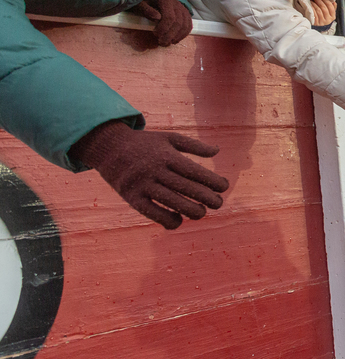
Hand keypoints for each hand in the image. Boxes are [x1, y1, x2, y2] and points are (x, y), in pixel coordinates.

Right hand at [69, 120, 228, 229]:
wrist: (107, 147)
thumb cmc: (144, 144)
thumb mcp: (168, 138)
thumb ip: (193, 145)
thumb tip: (217, 151)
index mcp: (165, 155)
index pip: (193, 171)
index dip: (212, 181)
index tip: (224, 186)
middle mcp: (154, 170)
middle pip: (186, 187)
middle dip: (207, 198)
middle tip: (219, 204)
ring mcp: (141, 185)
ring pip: (171, 202)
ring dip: (192, 211)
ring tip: (202, 212)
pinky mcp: (131, 198)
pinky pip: (152, 213)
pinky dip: (168, 220)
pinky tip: (179, 220)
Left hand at [135, 0, 192, 45]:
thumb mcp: (140, 3)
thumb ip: (146, 10)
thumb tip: (157, 18)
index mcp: (165, 0)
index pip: (169, 17)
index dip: (164, 28)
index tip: (155, 34)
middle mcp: (177, 3)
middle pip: (178, 23)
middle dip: (170, 35)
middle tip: (162, 42)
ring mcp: (183, 8)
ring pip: (185, 25)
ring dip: (178, 36)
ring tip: (169, 42)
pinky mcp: (186, 12)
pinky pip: (189, 24)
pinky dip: (184, 34)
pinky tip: (176, 39)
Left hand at [311, 0, 336, 27]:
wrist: (317, 25)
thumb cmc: (323, 17)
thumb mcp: (329, 13)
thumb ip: (332, 7)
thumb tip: (333, 1)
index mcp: (332, 17)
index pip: (330, 6)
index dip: (325, 0)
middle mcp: (328, 20)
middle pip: (324, 8)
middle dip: (319, 0)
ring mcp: (322, 22)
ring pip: (319, 10)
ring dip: (314, 4)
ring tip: (311, 0)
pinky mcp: (316, 23)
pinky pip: (314, 14)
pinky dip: (312, 8)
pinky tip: (310, 5)